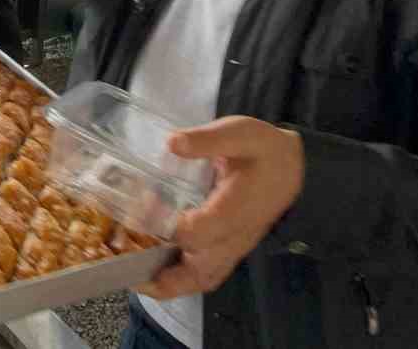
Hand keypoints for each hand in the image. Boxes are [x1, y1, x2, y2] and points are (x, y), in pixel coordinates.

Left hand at [135, 116, 304, 299]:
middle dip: (158, 273)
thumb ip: (209, 139)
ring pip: (199, 281)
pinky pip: (203, 277)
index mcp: (235, 211)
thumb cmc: (265, 151)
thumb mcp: (242, 133)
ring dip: (166, 285)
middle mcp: (233, 238)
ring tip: (130, 275)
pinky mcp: (228, 250)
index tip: (139, 207)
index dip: (164, 226)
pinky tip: (151, 270)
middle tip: (121, 262)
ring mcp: (232, 249)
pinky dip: (177, 281)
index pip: (197, 233)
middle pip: (196, 272)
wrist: (296, 170)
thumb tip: (173, 143)